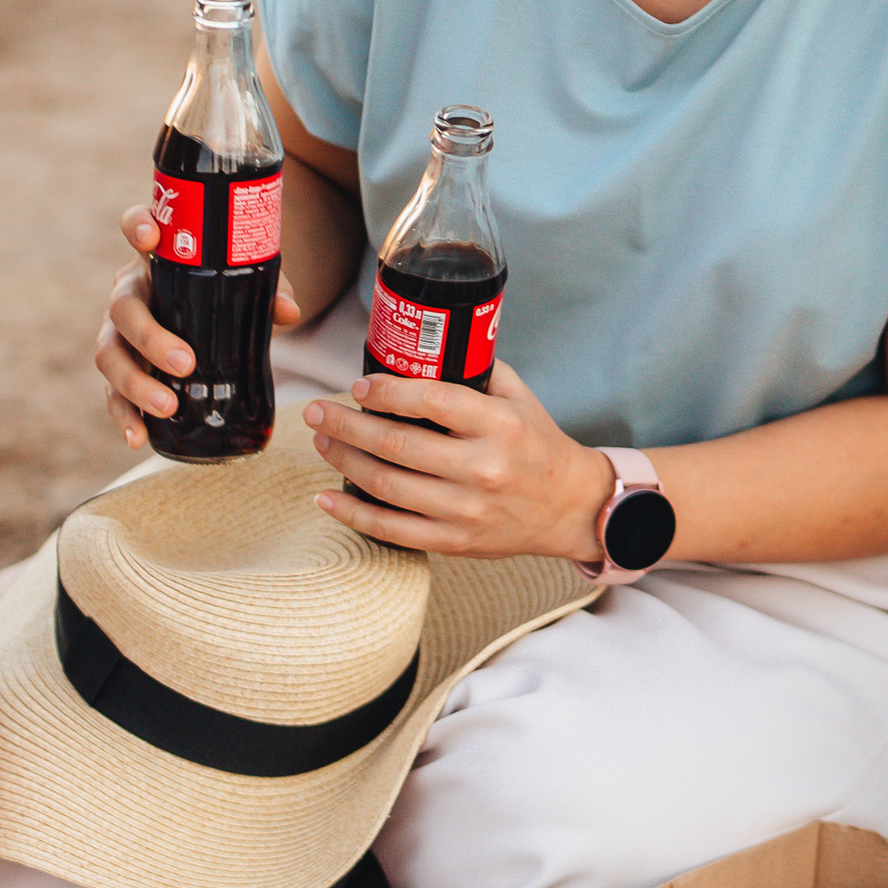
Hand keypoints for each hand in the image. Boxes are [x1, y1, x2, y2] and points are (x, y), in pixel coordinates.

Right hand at [98, 203, 306, 447]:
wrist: (214, 312)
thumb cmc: (230, 287)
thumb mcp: (252, 281)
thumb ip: (270, 289)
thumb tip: (288, 311)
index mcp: (156, 258)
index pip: (137, 227)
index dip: (137, 226)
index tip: (149, 236)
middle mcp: (130, 292)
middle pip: (123, 310)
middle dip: (150, 337)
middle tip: (185, 363)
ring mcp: (119, 332)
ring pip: (109, 354)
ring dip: (134, 383)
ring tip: (167, 406)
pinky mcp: (121, 368)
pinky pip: (111, 394)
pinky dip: (124, 416)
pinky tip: (139, 438)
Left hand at [303, 360, 608, 561]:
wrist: (569, 507)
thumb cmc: (538, 446)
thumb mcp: (519, 399)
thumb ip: (477, 372)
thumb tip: (427, 348)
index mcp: (499, 426)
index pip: (433, 401)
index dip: (387, 392)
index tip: (358, 386)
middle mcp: (482, 468)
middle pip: (397, 444)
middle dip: (347, 425)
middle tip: (318, 411)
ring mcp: (466, 509)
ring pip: (387, 484)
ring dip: (345, 459)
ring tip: (322, 441)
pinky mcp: (454, 540)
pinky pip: (391, 528)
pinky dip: (352, 513)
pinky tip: (327, 496)